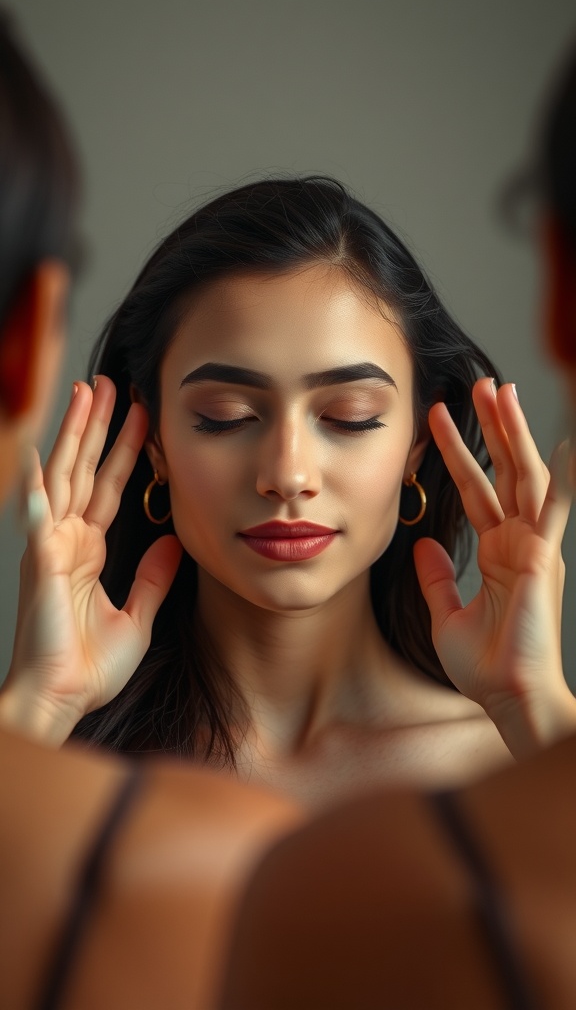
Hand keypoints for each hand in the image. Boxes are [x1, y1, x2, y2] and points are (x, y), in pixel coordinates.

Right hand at [0, 376, 181, 745]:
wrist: (63, 699)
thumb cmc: (89, 666)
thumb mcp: (138, 615)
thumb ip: (153, 577)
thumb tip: (174, 542)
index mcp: (86, 550)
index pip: (109, 487)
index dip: (124, 452)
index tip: (141, 417)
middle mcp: (66, 540)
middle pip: (85, 469)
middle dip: (97, 426)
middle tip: (110, 384)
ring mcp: (50, 546)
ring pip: (64, 475)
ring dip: (75, 434)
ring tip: (87, 393)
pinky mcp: (42, 561)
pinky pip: (39, 514)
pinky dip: (38, 482)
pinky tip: (40, 449)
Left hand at [413, 377, 574, 758]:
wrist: (508, 697)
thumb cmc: (486, 664)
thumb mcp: (447, 613)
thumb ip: (437, 577)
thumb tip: (422, 544)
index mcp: (499, 550)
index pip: (476, 489)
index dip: (459, 454)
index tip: (438, 420)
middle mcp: (519, 541)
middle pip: (504, 471)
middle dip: (492, 427)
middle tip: (480, 385)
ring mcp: (534, 546)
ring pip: (525, 476)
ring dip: (514, 434)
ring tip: (500, 392)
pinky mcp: (543, 557)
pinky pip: (553, 509)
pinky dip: (560, 476)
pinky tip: (559, 444)